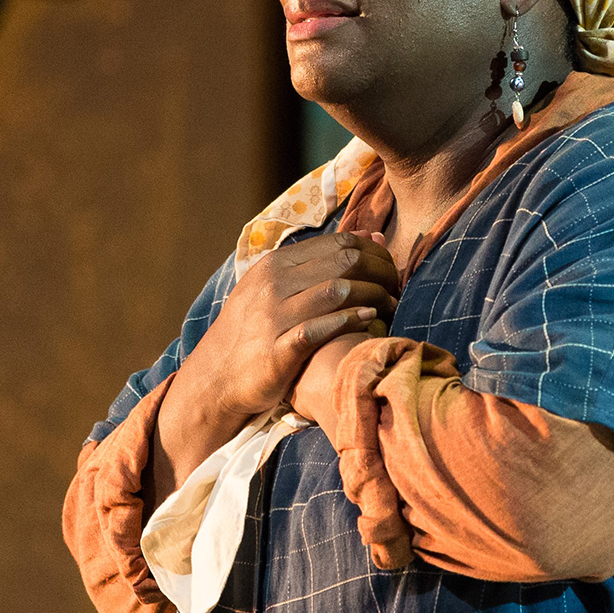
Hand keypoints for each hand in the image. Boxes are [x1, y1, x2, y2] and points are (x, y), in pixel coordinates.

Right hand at [181, 231, 400, 427]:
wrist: (217, 376)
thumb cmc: (256, 330)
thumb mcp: (278, 288)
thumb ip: (323, 263)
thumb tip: (375, 235)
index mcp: (276, 264)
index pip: (339, 242)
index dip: (374, 252)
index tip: (390, 268)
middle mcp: (274, 284)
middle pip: (344, 262)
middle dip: (381, 272)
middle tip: (396, 288)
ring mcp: (274, 316)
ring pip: (338, 291)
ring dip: (374, 296)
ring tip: (390, 306)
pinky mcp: (279, 350)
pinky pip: (322, 328)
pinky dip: (351, 321)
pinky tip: (370, 322)